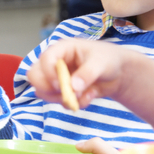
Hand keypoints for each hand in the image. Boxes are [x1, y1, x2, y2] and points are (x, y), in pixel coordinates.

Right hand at [27, 40, 144, 109]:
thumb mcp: (101, 63)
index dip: (49, 73)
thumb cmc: (109, 59)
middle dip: (48, 89)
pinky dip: (74, 104)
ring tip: (85, 94)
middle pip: (34, 76)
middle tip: (65, 94)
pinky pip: (58, 102)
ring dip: (63, 98)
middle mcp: (54, 63)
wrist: (119, 74)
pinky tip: (89, 96)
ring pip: (43, 92)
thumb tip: (73, 87)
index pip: (45, 59)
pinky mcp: (62, 91)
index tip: (60, 86)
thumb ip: (87, 73)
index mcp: (61, 50)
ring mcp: (56, 78)